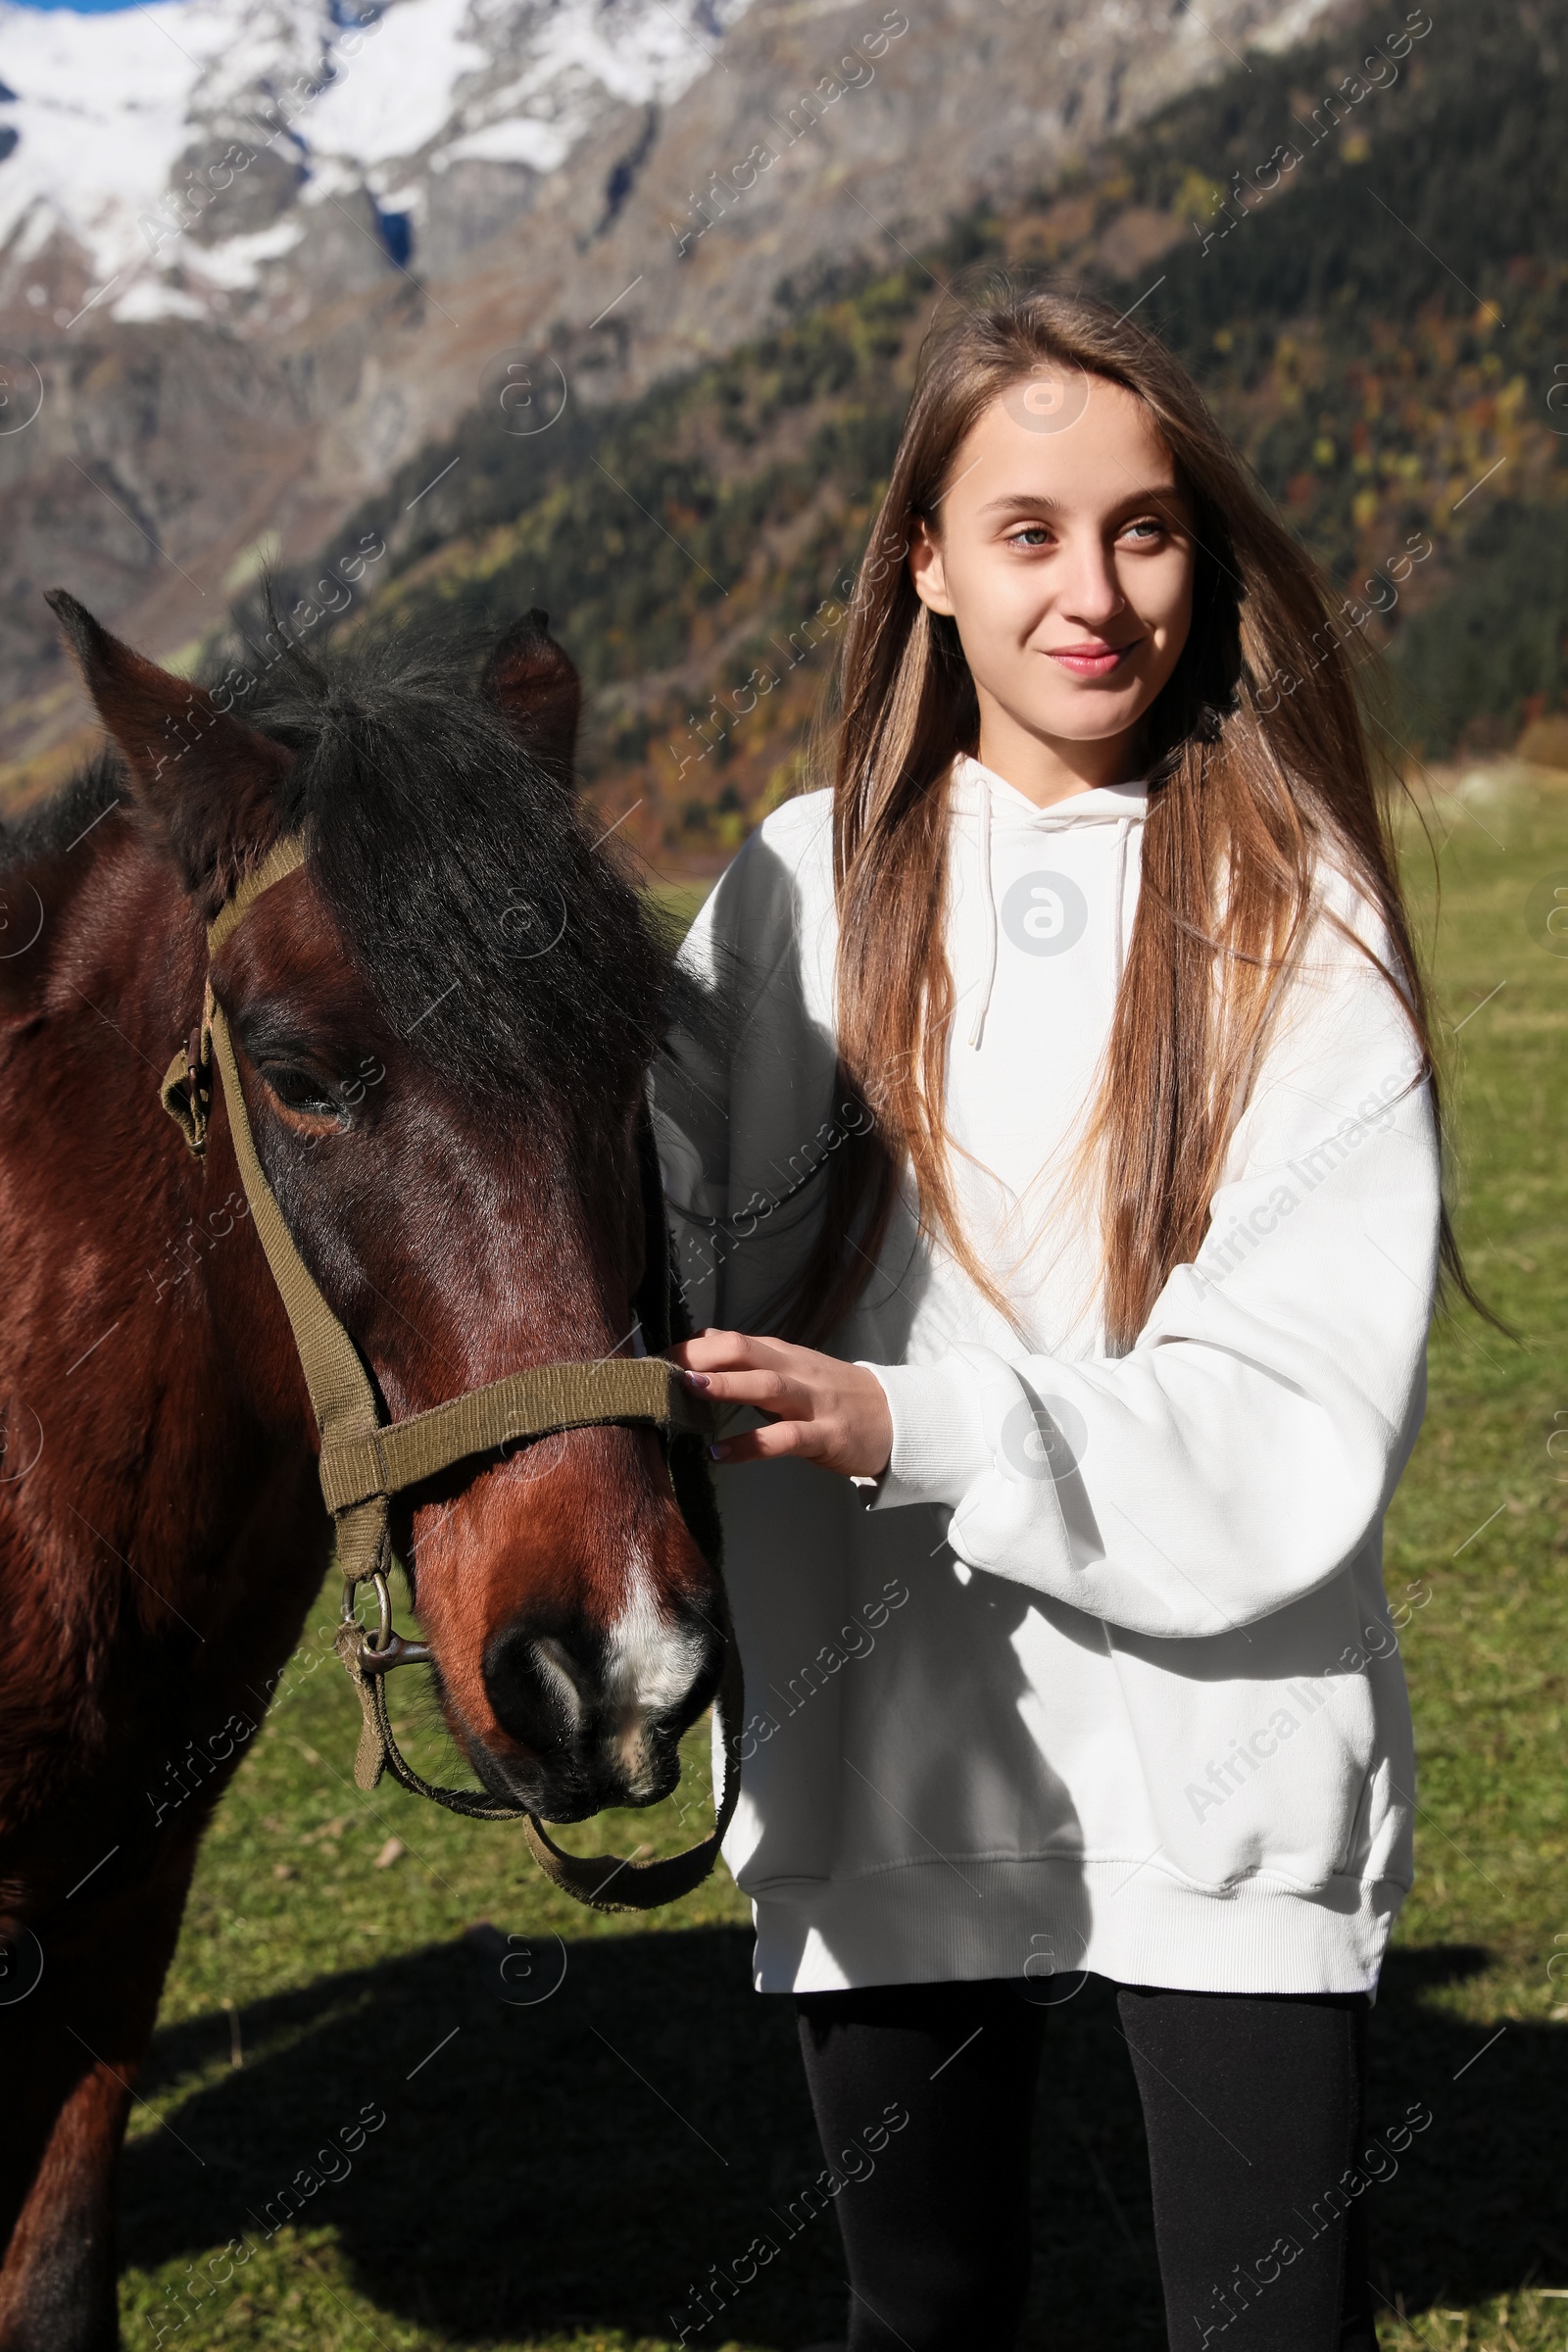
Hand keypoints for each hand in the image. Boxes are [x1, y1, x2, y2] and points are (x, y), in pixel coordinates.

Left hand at [667, 1328, 892, 1479]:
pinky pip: (785, 1438)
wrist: (897, 1418)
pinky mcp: (826, 1435)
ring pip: (766, 1386)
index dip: (691, 1349)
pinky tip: (720, 1454)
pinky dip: (751, 1445)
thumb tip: (705, 1338)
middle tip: (661, 1369)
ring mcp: (813, 1403)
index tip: (654, 1362)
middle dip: (702, 1357)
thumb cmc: (837, 1396)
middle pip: (746, 1352)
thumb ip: (751, 1356)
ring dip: (726, 1386)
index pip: (732, 1341)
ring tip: (688, 1390)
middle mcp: (796, 1371)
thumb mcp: (794, 1368)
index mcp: (784, 1355)